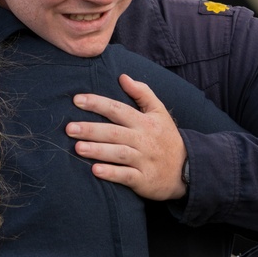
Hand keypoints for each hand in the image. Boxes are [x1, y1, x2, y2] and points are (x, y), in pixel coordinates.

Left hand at [66, 74, 187, 199]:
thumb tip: (122, 76)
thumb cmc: (166, 138)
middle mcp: (144, 140)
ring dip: (98, 150)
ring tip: (77, 148)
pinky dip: (112, 173)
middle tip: (69, 128)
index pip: (118, 109)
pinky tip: (95, 170)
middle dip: (91, 129)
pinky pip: (127, 176)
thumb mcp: (160, 112)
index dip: (97, 103)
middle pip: (114, 132)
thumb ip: (142, 93)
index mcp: (145, 122)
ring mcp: (144, 160)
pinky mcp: (145, 180)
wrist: (188, 169)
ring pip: (119, 154)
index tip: (77, 100)